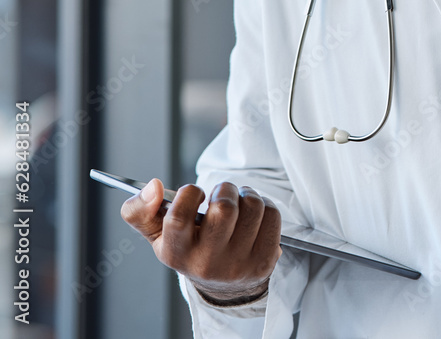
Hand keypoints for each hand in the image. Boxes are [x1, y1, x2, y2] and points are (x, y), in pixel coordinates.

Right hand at [121, 179, 281, 303]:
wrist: (221, 282)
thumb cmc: (189, 248)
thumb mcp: (158, 234)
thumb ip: (140, 211)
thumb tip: (154, 186)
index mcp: (176, 253)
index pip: (179, 216)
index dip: (190, 193)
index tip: (196, 193)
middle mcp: (206, 263)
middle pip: (224, 208)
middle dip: (226, 189)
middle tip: (222, 195)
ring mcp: (237, 264)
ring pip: (253, 206)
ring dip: (248, 195)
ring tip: (239, 204)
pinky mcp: (264, 261)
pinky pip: (272, 215)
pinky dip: (265, 206)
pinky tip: (254, 217)